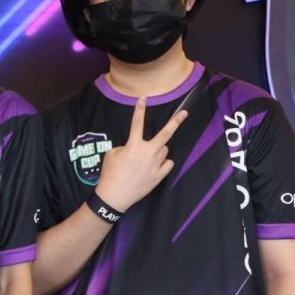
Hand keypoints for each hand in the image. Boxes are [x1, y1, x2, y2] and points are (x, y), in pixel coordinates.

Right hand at [94, 94, 187, 210]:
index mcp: (133, 145)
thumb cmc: (110, 174)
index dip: (139, 109)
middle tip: (184, 114)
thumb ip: (126, 147)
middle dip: (175, 122)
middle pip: (165, 134)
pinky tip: (155, 167)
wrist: (114, 196)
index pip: (137, 123)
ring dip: (158, 151)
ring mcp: (155, 164)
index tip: (143, 97)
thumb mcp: (111, 155)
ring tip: (147, 159)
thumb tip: (135, 148)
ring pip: (164, 150)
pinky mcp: (159, 175)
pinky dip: (163, 163)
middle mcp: (147, 152)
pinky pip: (168, 164)